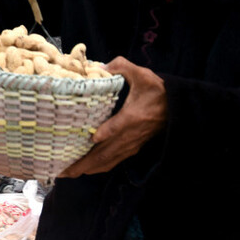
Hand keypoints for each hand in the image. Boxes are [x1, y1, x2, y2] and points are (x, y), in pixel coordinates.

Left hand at [59, 56, 166, 177]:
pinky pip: (114, 161)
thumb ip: (122, 67)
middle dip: (83, 164)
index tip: (91, 139)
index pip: (116, 128)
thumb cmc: (158, 91)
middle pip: (105, 153)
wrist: (178, 108)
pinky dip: (99, 167)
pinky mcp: (133, 148)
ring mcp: (131, 144)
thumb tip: (101, 66)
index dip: (105, 134)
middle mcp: (130, 135)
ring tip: (68, 173)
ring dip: (88, 169)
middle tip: (62, 171)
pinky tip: (87, 170)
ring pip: (108, 161)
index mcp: (132, 117)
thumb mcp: (142, 75)